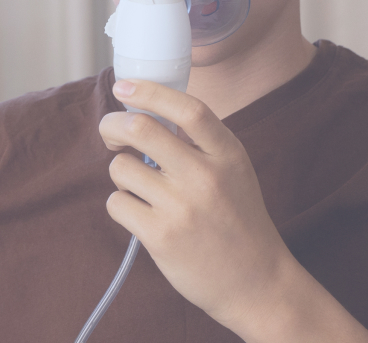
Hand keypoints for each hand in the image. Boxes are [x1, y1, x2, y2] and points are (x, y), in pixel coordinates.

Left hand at [100, 78, 290, 328]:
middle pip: (140, 128)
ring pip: (121, 167)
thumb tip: (147, 111)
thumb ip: (200, 143)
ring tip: (141, 188)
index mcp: (228, 154)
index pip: (188, 109)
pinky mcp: (161, 237)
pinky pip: (117, 203)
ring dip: (122, 174)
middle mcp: (205, 176)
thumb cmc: (238, 221)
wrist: (256, 282)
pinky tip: (141, 215)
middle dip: (112, 125)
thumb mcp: (234, 171)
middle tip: (111, 134)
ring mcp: (182, 207)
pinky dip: (121, 205)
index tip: (125, 86)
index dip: (150, 91)